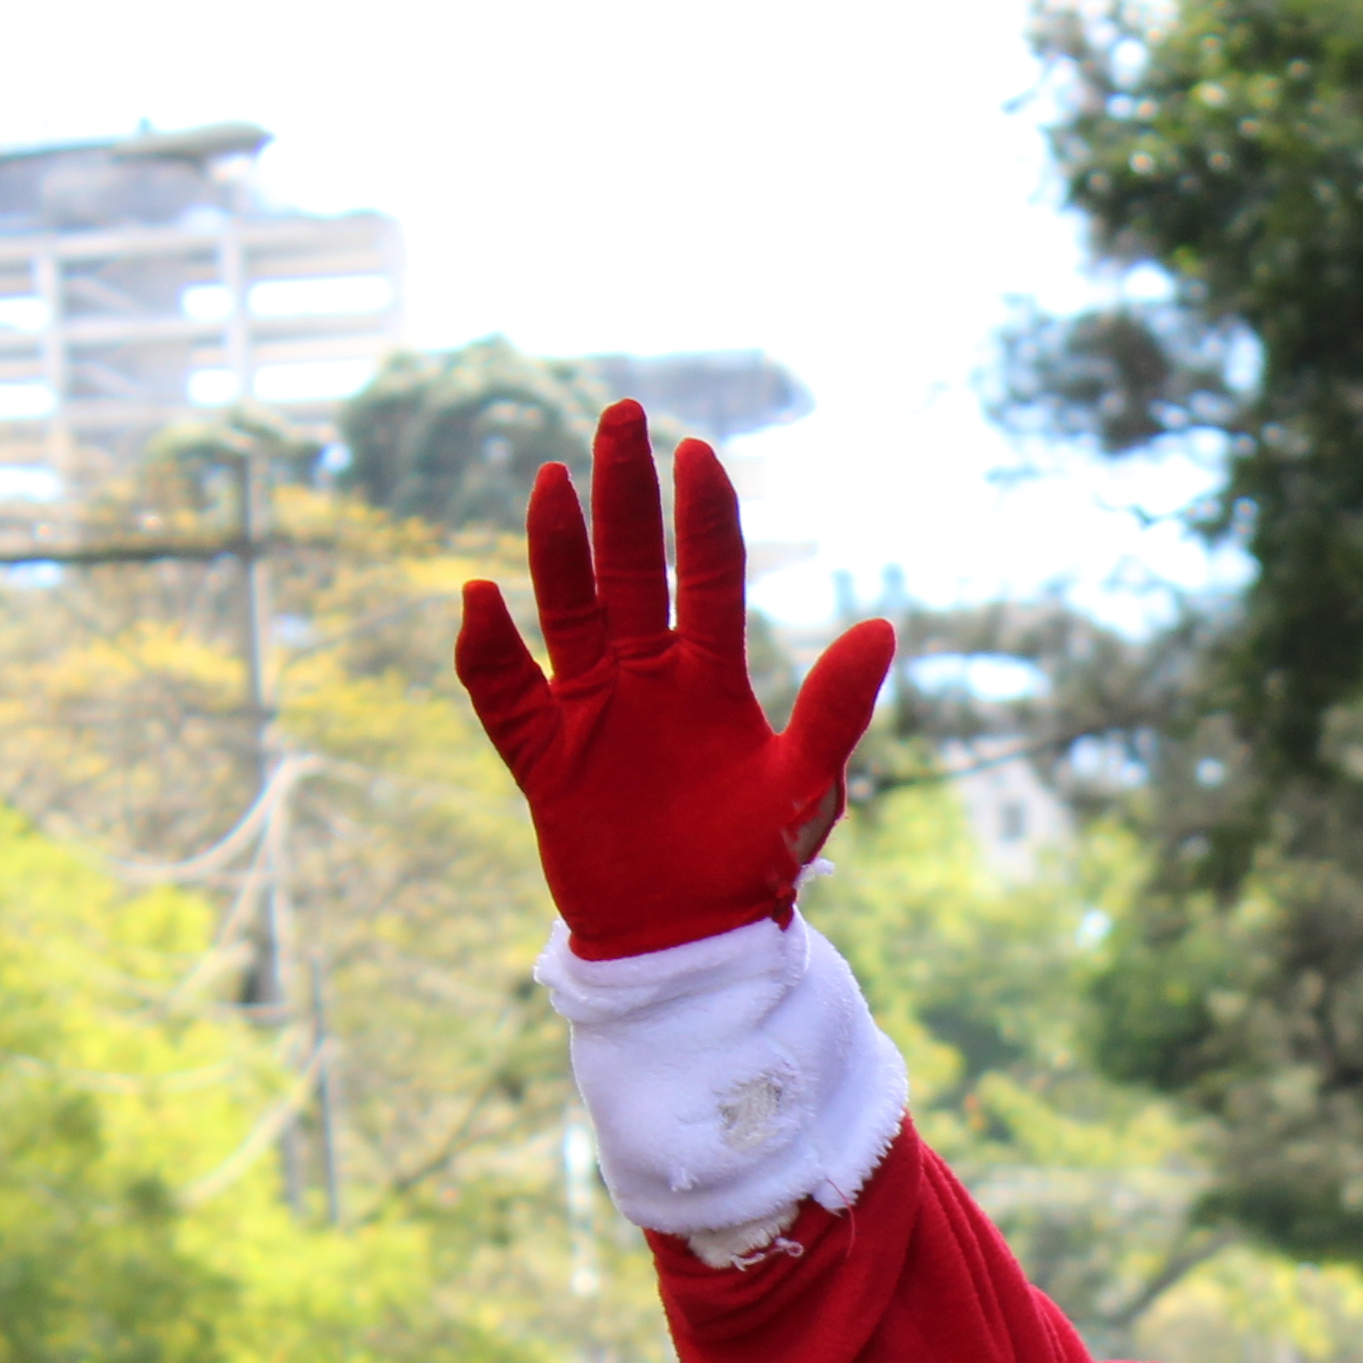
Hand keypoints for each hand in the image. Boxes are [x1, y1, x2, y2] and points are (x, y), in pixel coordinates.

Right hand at [451, 402, 899, 956]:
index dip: (701, 516)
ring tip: (554, 480)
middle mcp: (646, 679)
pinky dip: (488, 652)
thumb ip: (837, 708)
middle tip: (620, 415)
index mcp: (710, 678)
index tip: (697, 450)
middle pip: (630, 570)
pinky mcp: (543, 758)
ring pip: (567, 611)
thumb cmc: (753, 866)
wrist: (690, 946)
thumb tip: (883, 625)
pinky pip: (504, 696)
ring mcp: (590, 712)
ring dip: (557, 549)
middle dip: (625, 496)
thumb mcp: (806, 788)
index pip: (706, 576)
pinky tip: (478, 599)